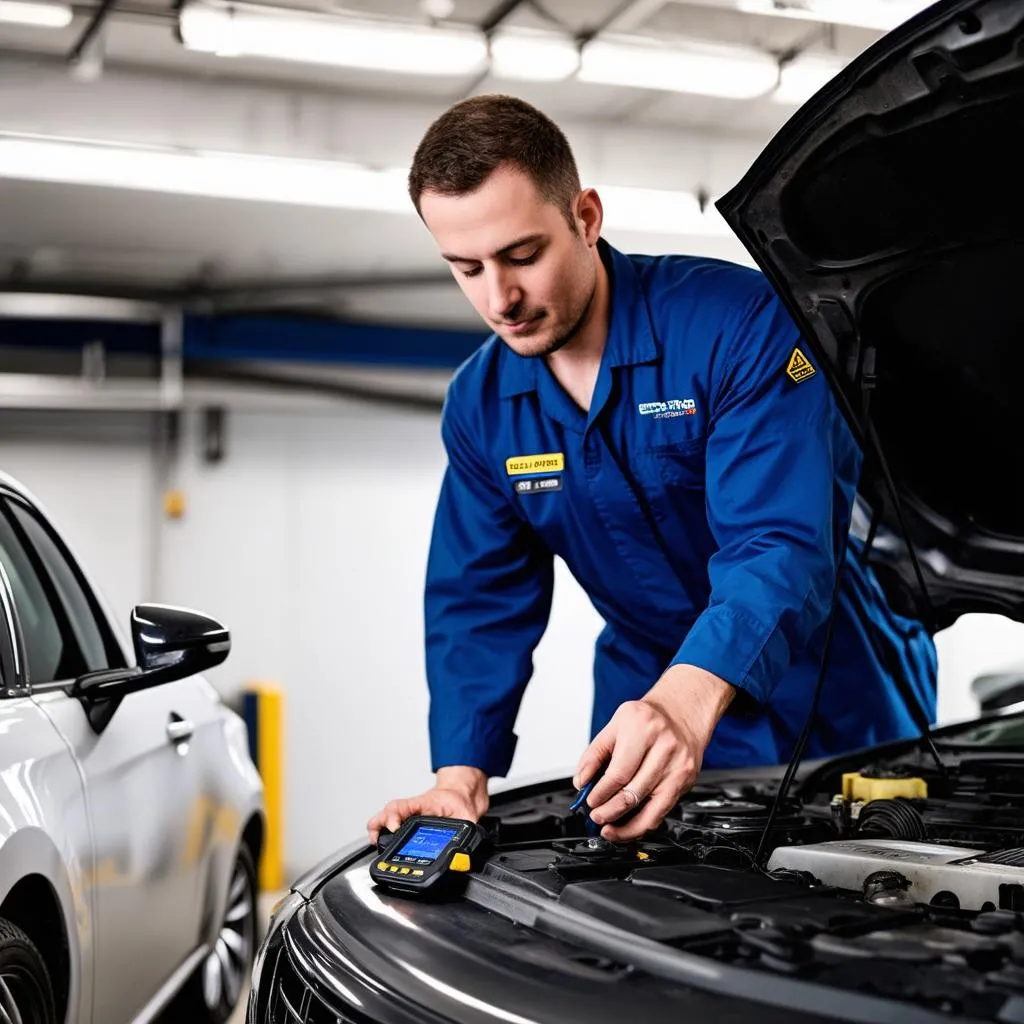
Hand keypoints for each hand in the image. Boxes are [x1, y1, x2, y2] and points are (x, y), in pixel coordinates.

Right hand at [366, 766, 489, 844]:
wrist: (463, 793)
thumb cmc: (461, 800)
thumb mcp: (467, 817)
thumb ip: (466, 832)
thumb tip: (464, 848)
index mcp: (425, 804)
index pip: (402, 806)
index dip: (393, 816)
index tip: (393, 827)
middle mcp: (413, 809)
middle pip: (387, 812)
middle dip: (378, 826)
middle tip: (378, 840)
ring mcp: (409, 815)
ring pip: (384, 818)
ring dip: (376, 829)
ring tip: (376, 843)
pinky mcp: (408, 822)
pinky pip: (388, 825)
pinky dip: (380, 833)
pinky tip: (380, 843)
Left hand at [573, 665, 734, 841]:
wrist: (681, 714)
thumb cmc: (645, 720)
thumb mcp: (614, 726)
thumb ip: (594, 754)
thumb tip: (581, 782)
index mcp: (642, 728)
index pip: (618, 773)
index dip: (600, 793)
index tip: (589, 801)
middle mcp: (664, 747)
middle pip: (633, 793)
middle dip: (610, 811)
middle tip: (596, 816)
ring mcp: (678, 765)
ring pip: (649, 808)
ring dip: (625, 825)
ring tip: (609, 827)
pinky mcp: (686, 780)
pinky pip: (662, 812)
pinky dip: (643, 825)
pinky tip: (629, 828)